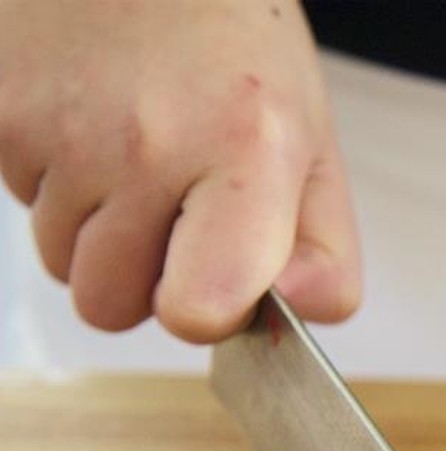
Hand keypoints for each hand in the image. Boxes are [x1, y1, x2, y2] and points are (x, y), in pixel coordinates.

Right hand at [0, 0, 359, 340]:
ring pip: (64, 266)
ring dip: (98, 234)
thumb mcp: (313, 146)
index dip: (204, 315)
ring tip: (136, 158)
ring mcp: (62, 128)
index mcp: (245, 152)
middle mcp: (147, 142)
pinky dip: (58, 187)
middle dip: (143, 279)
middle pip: (112, 308)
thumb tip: (295, 314)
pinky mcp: (0, 114)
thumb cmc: (235, 50)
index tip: (218, 283)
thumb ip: (324, 251)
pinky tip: (94, 128)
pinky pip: (23, 208)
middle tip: (177, 205)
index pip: (198, 311)